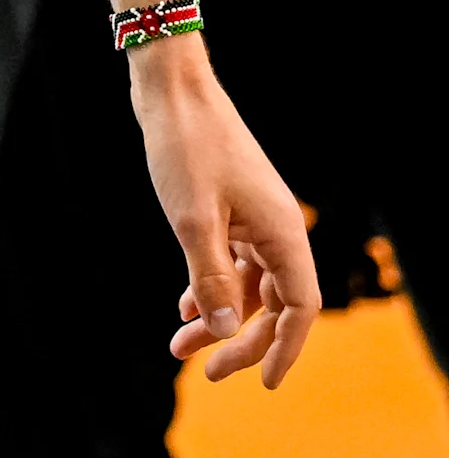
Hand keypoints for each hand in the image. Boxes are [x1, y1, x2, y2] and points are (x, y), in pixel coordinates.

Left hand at [133, 43, 319, 385]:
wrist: (172, 89)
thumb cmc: (185, 147)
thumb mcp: (192, 220)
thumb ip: (211, 278)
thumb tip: (228, 332)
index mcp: (284, 234)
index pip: (300, 308)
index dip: (283, 348)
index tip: (264, 384)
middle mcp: (278, 229)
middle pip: (274, 304)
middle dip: (242, 341)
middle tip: (206, 372)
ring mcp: (254, 218)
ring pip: (246, 284)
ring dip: (217, 316)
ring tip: (178, 346)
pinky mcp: (230, 208)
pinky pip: (230, 262)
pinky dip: (210, 286)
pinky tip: (183, 309)